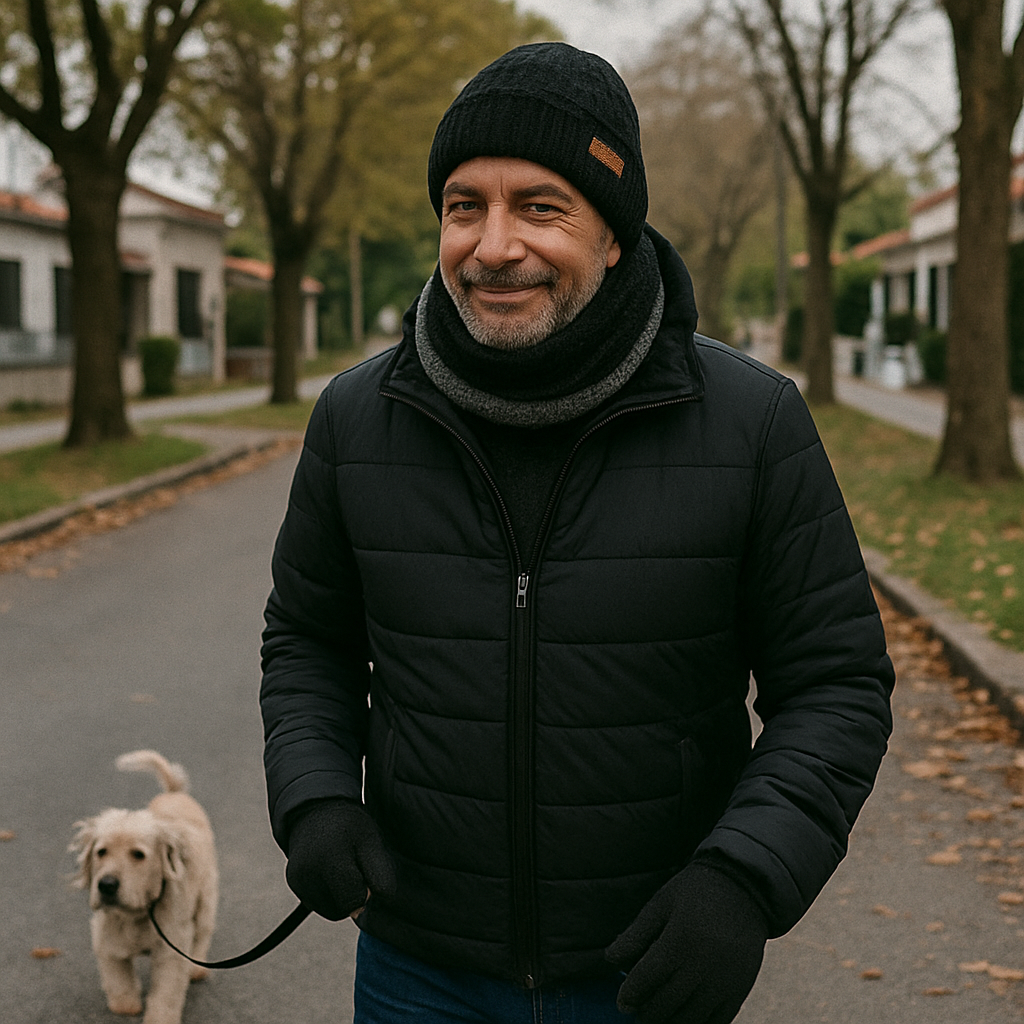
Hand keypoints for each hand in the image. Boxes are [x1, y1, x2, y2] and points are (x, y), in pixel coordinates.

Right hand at [285, 799, 396, 920]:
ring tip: (343, 867)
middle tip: (356, 866)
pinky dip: (330, 895)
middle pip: (342, 909)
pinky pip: (319, 904)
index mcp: (330, 857)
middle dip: (354, 894)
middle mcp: (307, 871)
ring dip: (342, 897)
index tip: (366, 867)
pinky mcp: (293, 883)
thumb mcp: (372, 841)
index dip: (367, 889)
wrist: (317, 809)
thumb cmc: (350, 826)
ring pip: (331, 911)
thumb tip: (365, 908)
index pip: (355, 900)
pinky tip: (331, 871)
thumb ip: (379, 874)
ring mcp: (297, 879)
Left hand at [605, 862, 768, 1023]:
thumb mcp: (661, 903)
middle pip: (667, 1003)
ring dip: (671, 1022)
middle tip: (638, 1013)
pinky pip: (718, 1020)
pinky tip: (685, 1017)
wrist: (744, 887)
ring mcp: (725, 979)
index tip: (623, 1003)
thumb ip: (636, 933)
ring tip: (659, 1016)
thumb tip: (610, 958)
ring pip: (691, 1018)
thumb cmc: (695, 892)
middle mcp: (704, 963)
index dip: (630, 995)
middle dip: (648, 1014)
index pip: (647, 979)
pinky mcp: (741, 988)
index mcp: (680, 939)